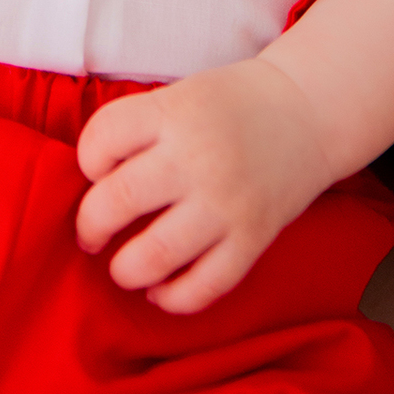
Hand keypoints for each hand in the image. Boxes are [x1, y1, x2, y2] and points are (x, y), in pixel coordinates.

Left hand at [75, 57, 333, 313]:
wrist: (306, 112)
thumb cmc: (227, 104)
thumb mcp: (179, 95)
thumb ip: (138, 131)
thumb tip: (90, 187)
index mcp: (173, 111)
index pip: (102, 139)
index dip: (87, 160)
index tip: (96, 170)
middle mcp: (197, 156)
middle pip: (118, 200)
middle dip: (90, 226)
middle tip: (91, 234)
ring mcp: (227, 201)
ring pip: (155, 254)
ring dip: (125, 270)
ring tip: (123, 267)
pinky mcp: (254, 237)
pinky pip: (204, 286)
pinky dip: (173, 298)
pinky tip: (160, 291)